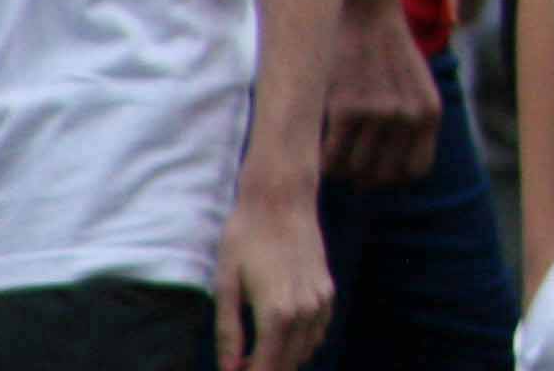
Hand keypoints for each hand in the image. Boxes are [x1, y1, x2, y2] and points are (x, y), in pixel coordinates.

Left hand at [212, 178, 334, 370]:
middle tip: (239, 366)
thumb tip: (229, 369)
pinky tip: (279, 338)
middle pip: (288, 363)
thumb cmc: (245, 238)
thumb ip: (229, 332)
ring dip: (282, 360)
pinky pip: (318, 331)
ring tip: (254, 357)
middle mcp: (305, 311)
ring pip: (306, 350)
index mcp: (277, 313)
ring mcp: (321, 300)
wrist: (281, 199)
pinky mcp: (327, 289)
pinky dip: (301, 344)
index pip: (266, 367)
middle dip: (264, 370)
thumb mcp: (226, 285)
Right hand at [321, 0, 440, 186]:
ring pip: (353, 170)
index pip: (414, 172)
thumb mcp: (414, 87)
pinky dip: (320, 162)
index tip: (372, 168)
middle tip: (344, 158)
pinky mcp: (349, 108)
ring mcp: (381, 114)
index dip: (391, 177)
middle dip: (360, 174)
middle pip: (380, 176)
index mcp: (430, 113)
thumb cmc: (384, 52)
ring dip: (338, 167)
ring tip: (329, 150)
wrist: (366, 11)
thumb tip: (377, 180)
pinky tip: (316, 147)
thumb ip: (408, 125)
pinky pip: (331, 159)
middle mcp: (410, 117)